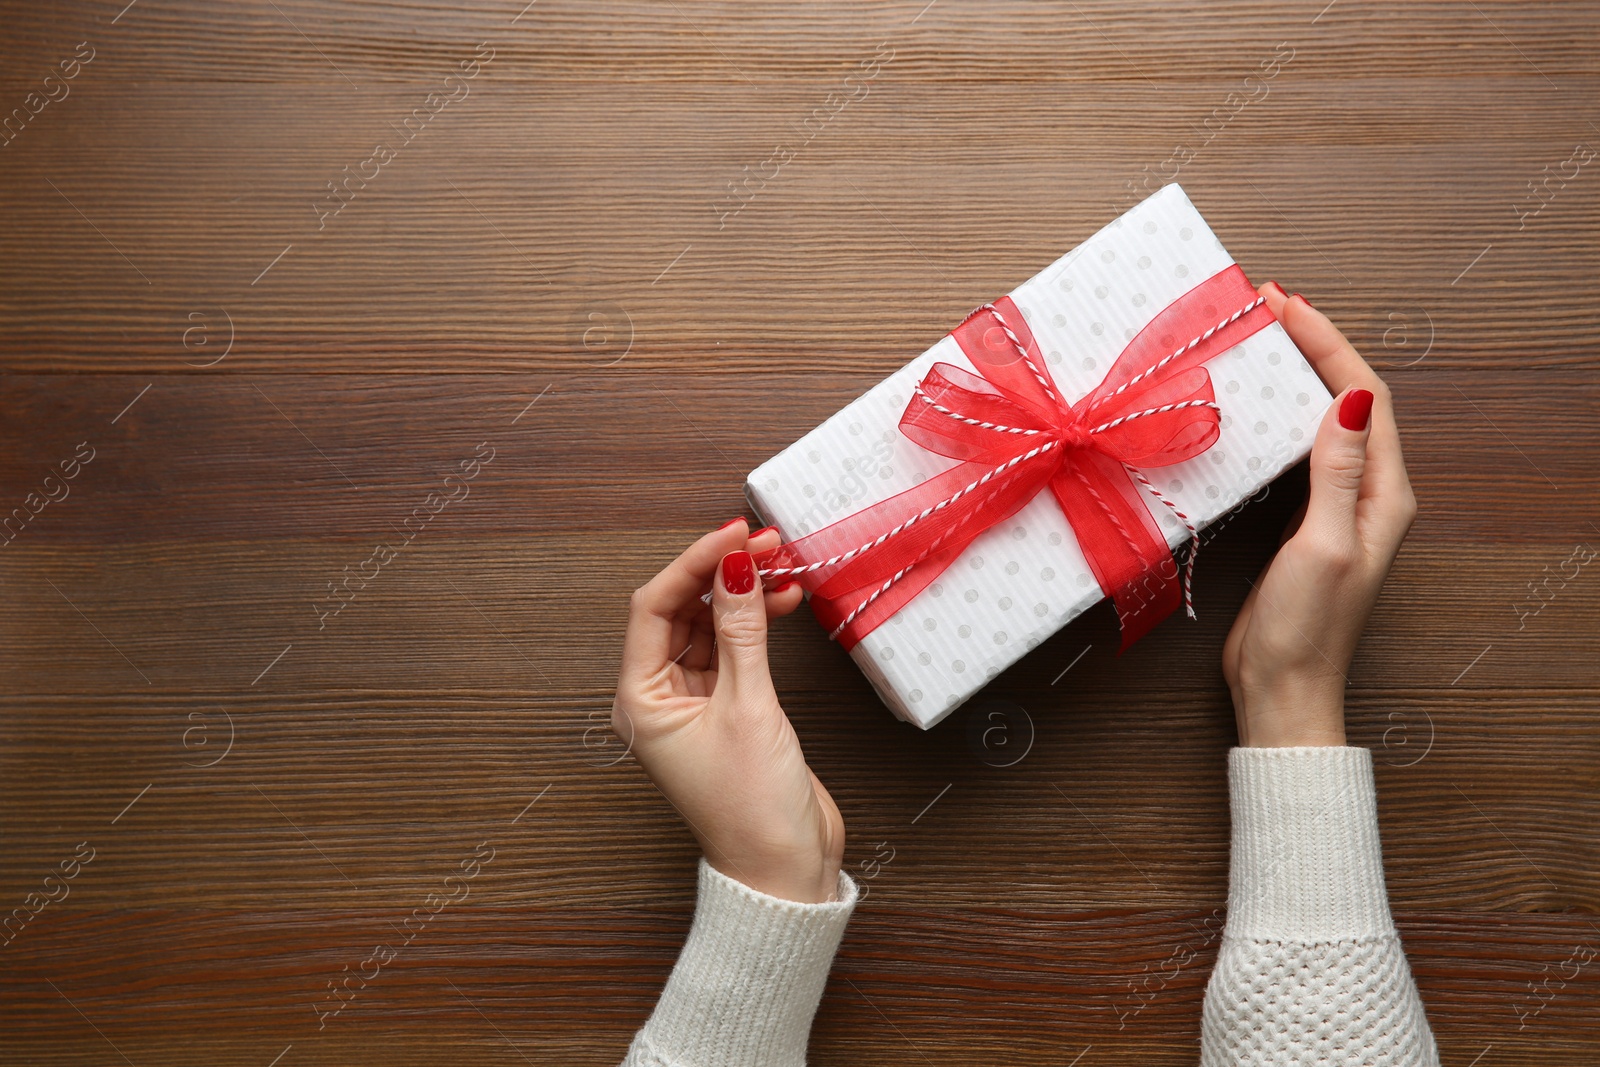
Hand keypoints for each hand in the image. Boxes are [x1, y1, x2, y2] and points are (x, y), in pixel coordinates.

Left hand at [614, 518, 845, 902]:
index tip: (732, 534)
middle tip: (765, 542)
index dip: (693, 563)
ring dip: (743, 594)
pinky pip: (735, 649)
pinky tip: (782, 601)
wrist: (785, 870)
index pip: (655, 607)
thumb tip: (736, 568)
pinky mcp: (728, 709)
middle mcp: (659, 698)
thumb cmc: (753, 809)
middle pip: (682, 610)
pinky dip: (756, 623)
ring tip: (782, 565)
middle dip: (721, 573)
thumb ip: (741, 632)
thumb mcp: (748, 707)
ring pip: (710, 625)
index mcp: (640, 699)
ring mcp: (694, 703)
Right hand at [1221, 285, 1417, 747]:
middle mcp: (1366, 493)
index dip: (1328, 346)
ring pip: (1319, 420)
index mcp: (1383, 494)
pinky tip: (1251, 404)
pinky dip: (1276, 415)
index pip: (1363, 398)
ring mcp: (1334, 507)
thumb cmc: (1306, 628)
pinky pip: (1296, 451)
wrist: (1283, 689)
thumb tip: (1348, 400)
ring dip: (1294, 375)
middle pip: (1346, 399)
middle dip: (1312, 347)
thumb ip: (1335, 474)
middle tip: (1267, 305)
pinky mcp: (1302, 522)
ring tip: (1259, 338)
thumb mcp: (1324, 544)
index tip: (1287, 305)